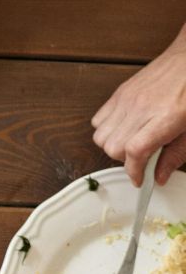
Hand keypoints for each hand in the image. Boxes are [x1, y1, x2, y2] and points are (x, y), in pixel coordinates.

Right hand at [92, 33, 185, 183]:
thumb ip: (176, 155)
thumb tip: (160, 176)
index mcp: (165, 118)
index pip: (135, 152)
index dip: (135, 171)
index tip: (140, 179)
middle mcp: (141, 109)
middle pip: (113, 148)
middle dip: (125, 159)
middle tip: (142, 157)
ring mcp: (127, 100)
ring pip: (101, 137)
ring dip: (113, 145)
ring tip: (132, 142)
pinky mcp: (119, 93)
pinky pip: (97, 121)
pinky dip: (106, 130)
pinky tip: (124, 128)